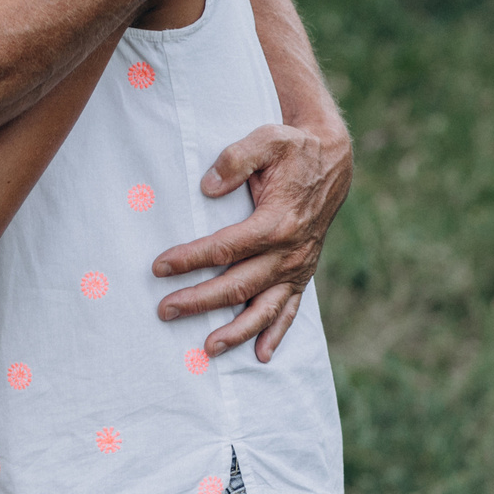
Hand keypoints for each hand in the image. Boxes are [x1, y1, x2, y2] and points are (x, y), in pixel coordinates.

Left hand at [150, 121, 353, 361]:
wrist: (333, 161)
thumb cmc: (294, 149)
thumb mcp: (268, 138)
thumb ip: (236, 159)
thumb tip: (207, 187)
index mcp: (276, 222)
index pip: (224, 248)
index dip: (189, 259)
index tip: (159, 267)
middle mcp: (289, 252)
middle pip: (237, 285)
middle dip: (199, 301)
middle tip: (165, 311)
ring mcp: (298, 267)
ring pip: (263, 308)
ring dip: (236, 331)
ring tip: (208, 347)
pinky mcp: (304, 273)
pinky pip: (291, 310)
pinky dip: (276, 333)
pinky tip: (261, 355)